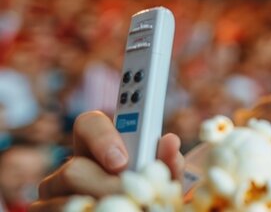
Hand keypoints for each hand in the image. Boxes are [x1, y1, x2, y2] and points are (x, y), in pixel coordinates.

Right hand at [28, 111, 183, 210]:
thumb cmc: (151, 194)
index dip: (103, 139)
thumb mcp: (161, 178)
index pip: (88, 124)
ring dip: (102, 207)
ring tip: (129, 209)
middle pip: (75, 169)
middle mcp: (69, 167)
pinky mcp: (44, 211)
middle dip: (108, 187)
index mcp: (97, 147)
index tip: (121, 161)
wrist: (141, 207)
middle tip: (135, 198)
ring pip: (68, 199)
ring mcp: (52, 193)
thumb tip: (170, 141)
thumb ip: (165, 160)